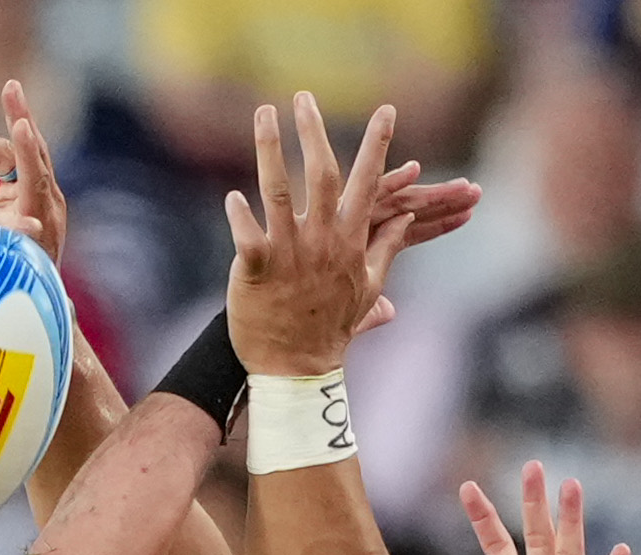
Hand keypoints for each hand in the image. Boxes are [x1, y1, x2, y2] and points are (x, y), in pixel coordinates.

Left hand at [223, 92, 413, 380]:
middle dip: (314, 133)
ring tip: (264, 116)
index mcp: (349, 240)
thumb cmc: (330, 327)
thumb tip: (407, 216)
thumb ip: (386, 246)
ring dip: (271, 151)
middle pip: (322, 175)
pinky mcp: (256, 273)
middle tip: (304, 98)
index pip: (368, 183)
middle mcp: (321, 241)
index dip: (378, 146)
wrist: (297, 369)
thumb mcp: (368, 287)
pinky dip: (240, 216)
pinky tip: (232, 194)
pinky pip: (248, 239)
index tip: (386, 111)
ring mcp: (289, 255)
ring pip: (279, 194)